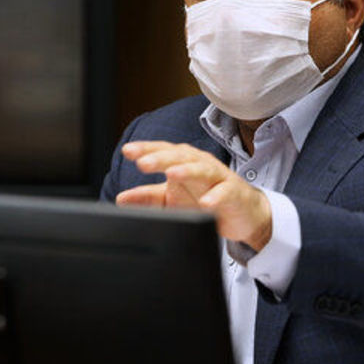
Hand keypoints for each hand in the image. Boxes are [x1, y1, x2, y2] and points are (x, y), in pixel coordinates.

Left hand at [115, 141, 272, 250]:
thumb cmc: (205, 198)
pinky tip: (206, 203)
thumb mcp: (172, 199)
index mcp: (182, 162)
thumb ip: (148, 197)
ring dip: (187, 171)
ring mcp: (218, 177)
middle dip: (161, 158)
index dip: (145, 149)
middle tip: (142, 162)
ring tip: (171, 174)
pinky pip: (224, 192)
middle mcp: (200, 164)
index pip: (162, 151)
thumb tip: (121, 198)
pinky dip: (215, 197)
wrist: (242, 214)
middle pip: (179, 156)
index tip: (127, 151)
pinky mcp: (234, 193)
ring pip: (202, 169)